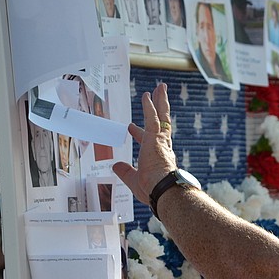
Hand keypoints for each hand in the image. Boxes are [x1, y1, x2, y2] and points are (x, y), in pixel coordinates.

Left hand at [112, 83, 177, 205]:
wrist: (163, 190)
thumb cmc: (152, 190)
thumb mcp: (134, 180)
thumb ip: (125, 171)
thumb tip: (115, 165)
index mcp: (160, 158)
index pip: (152, 141)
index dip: (139, 133)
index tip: (130, 128)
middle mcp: (163, 147)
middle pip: (163, 123)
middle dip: (160, 109)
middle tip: (159, 97)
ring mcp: (160, 141)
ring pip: (161, 116)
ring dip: (160, 100)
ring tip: (160, 87)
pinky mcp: (155, 138)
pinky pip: (152, 118)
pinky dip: (149, 106)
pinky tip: (146, 95)